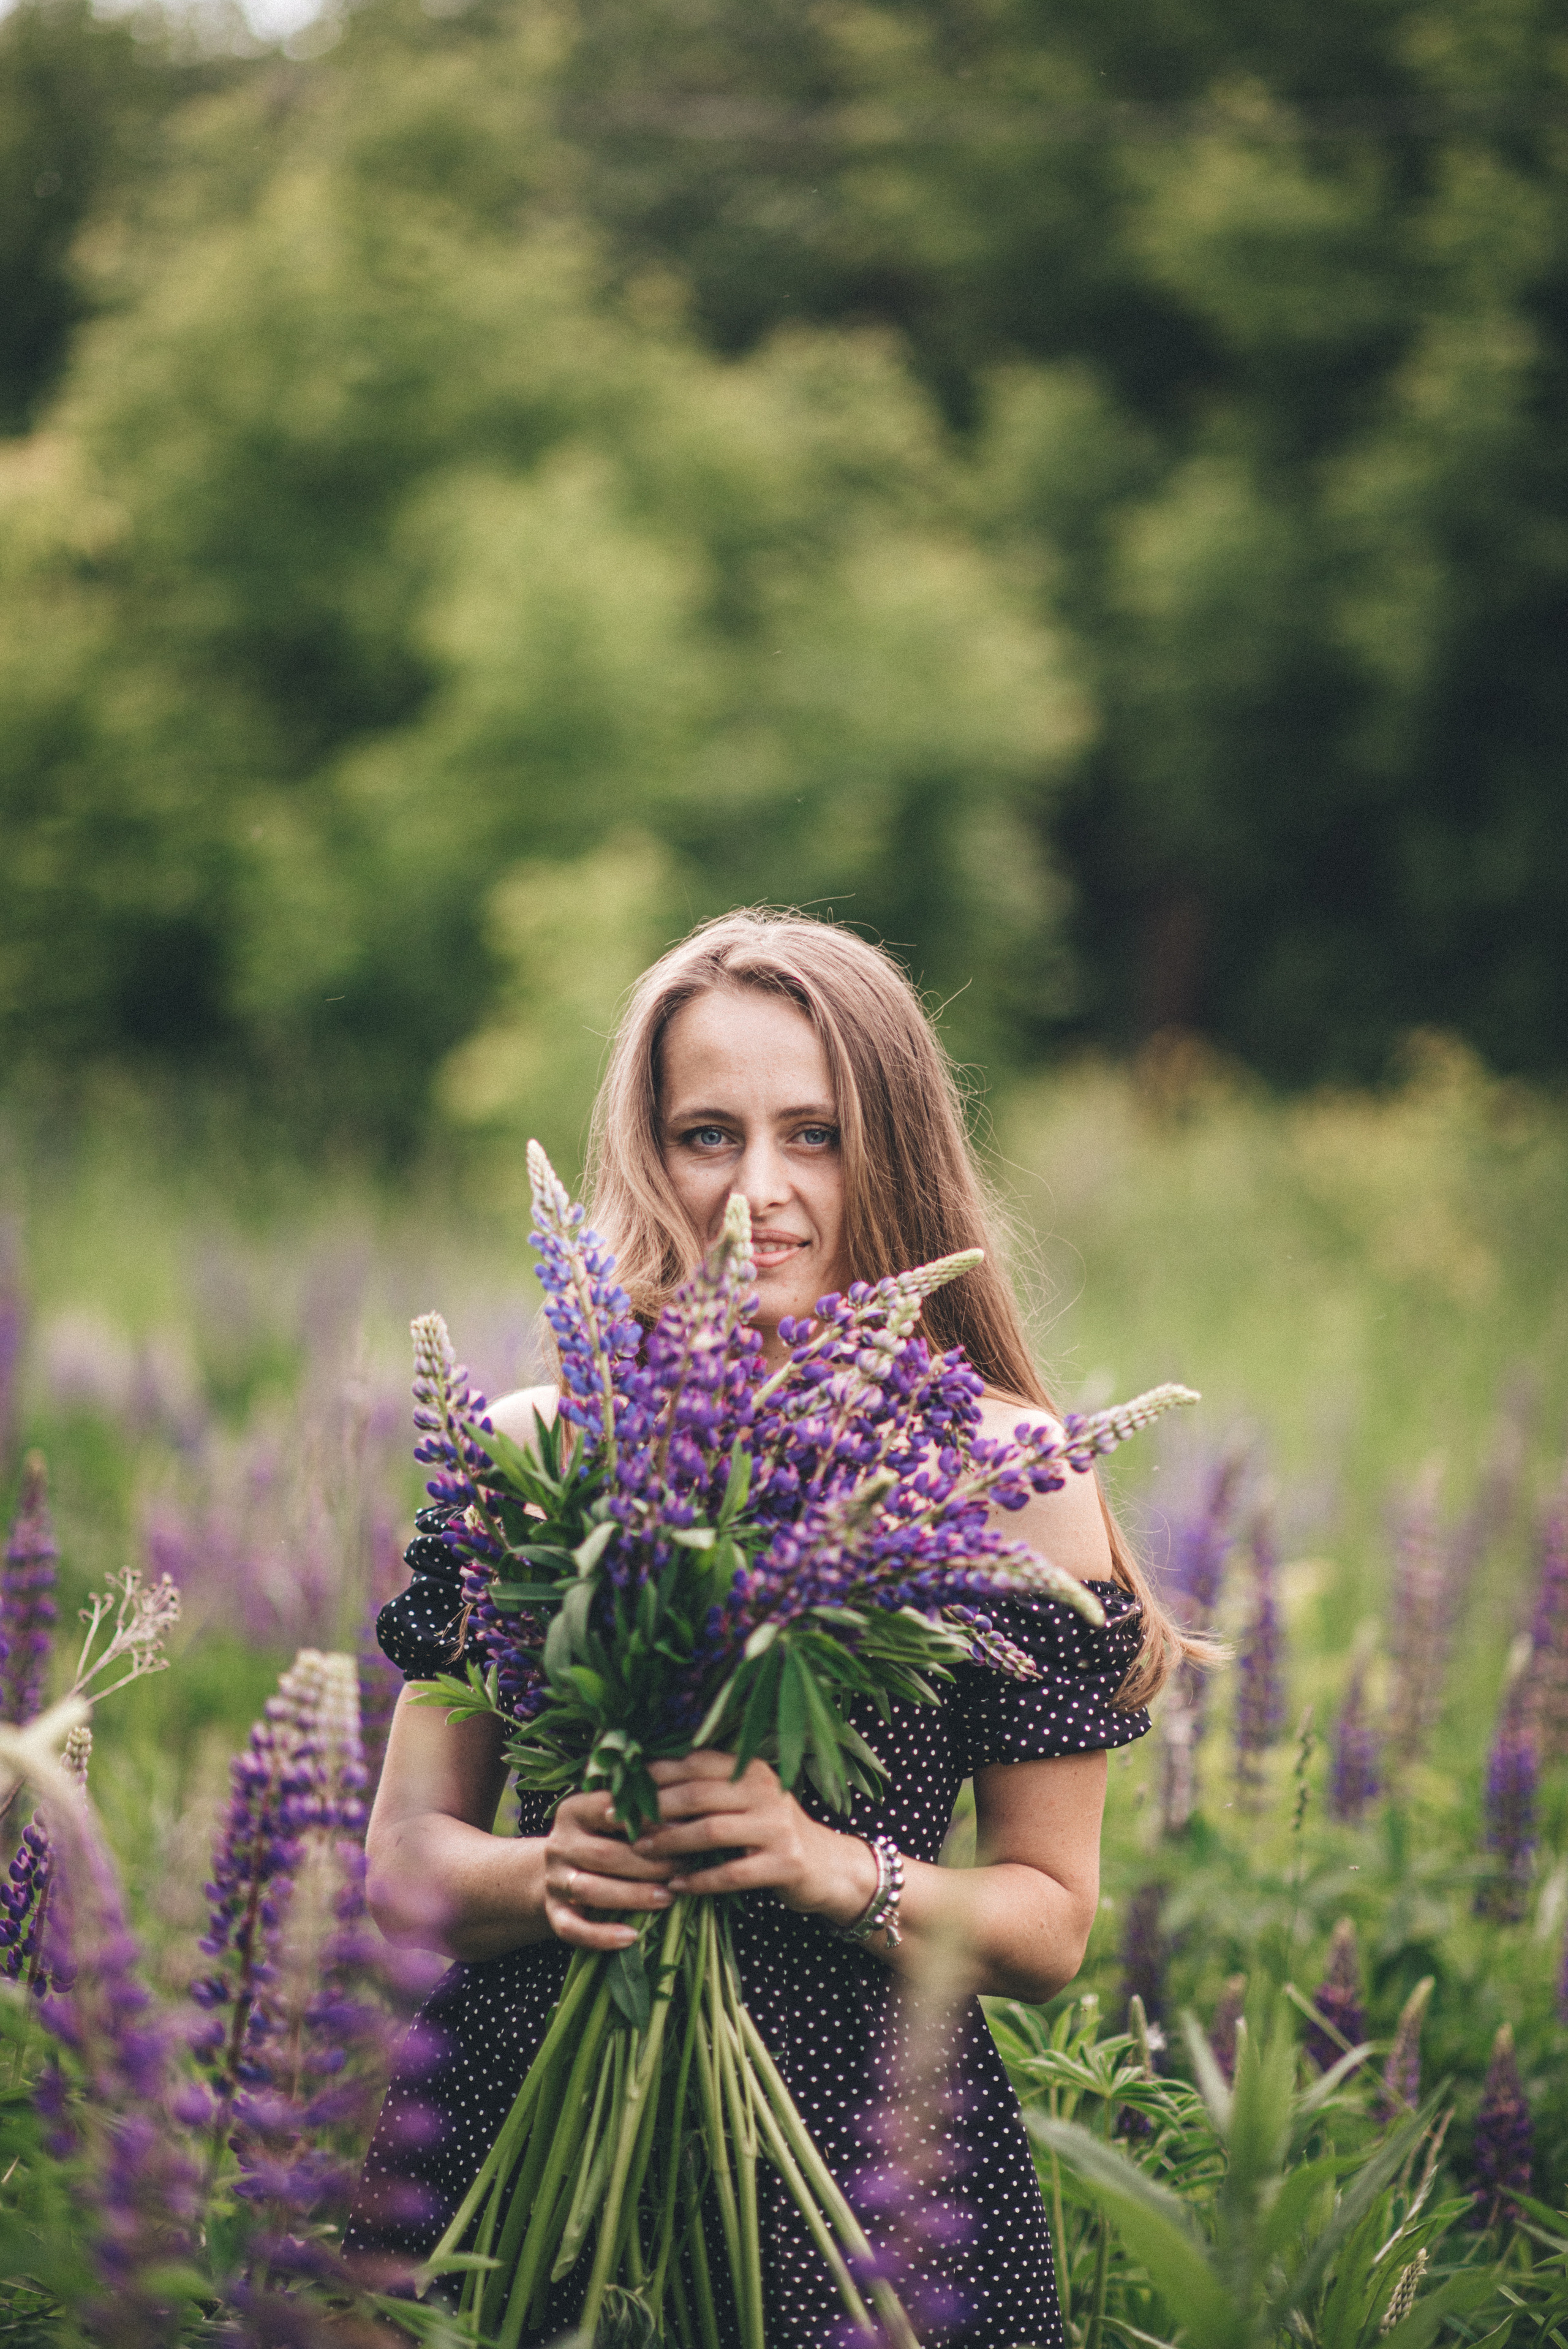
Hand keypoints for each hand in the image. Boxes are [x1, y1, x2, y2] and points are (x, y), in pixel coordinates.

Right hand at [541, 1787, 675, 1951]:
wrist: (558, 1869)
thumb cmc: (603, 1839)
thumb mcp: (613, 1820)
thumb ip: (639, 1817)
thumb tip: (686, 1822)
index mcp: (574, 1811)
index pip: (605, 1809)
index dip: (642, 1820)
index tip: (678, 1828)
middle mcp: (559, 1844)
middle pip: (603, 1855)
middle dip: (647, 1864)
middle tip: (682, 1868)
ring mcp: (554, 1880)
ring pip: (590, 1891)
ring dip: (632, 1896)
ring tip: (667, 1898)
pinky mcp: (554, 1913)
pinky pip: (572, 1929)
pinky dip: (601, 1936)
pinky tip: (632, 1937)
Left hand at [639, 1752, 877, 1925]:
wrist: (826, 1864)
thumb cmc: (769, 1830)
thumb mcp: (744, 1799)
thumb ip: (705, 1789)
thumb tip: (642, 1782)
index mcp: (750, 1768)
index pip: (695, 1762)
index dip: (655, 1775)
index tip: (620, 1789)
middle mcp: (765, 1790)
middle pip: (698, 1794)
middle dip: (654, 1809)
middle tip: (621, 1822)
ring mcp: (777, 1826)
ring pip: (711, 1831)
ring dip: (671, 1843)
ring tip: (642, 1852)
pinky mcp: (784, 1863)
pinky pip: (732, 1873)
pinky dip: (699, 1880)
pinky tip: (676, 1886)